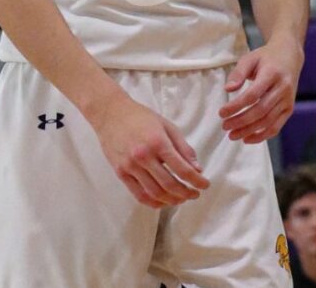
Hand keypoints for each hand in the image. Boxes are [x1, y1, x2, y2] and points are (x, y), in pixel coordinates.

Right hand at [89, 92, 209, 207]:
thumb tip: (197, 169)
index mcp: (158, 143)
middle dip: (186, 193)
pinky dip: (153, 202)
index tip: (205, 185)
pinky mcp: (120, 173)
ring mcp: (130, 166)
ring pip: (155, 193)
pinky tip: (163, 201)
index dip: (197, 181)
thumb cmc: (141, 117)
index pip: (182, 169)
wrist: (111, 113)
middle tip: (195, 194)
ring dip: (172, 200)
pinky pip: (139, 194)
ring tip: (181, 199)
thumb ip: (183, 148)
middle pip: (169, 184)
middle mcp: (143, 156)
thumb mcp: (167, 126)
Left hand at [219, 37, 301, 143]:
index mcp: (272, 74)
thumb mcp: (250, 58)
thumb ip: (238, 73)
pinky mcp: (289, 108)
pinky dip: (262, 135)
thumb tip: (227, 89)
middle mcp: (282, 88)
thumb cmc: (266, 58)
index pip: (252, 94)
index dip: (236, 106)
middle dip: (241, 121)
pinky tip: (248, 139)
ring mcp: (288, 100)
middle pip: (260, 110)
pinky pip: (277, 126)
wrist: (289, 56)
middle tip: (225, 126)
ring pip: (268, 121)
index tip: (221, 112)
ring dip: (249, 131)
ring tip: (232, 135)